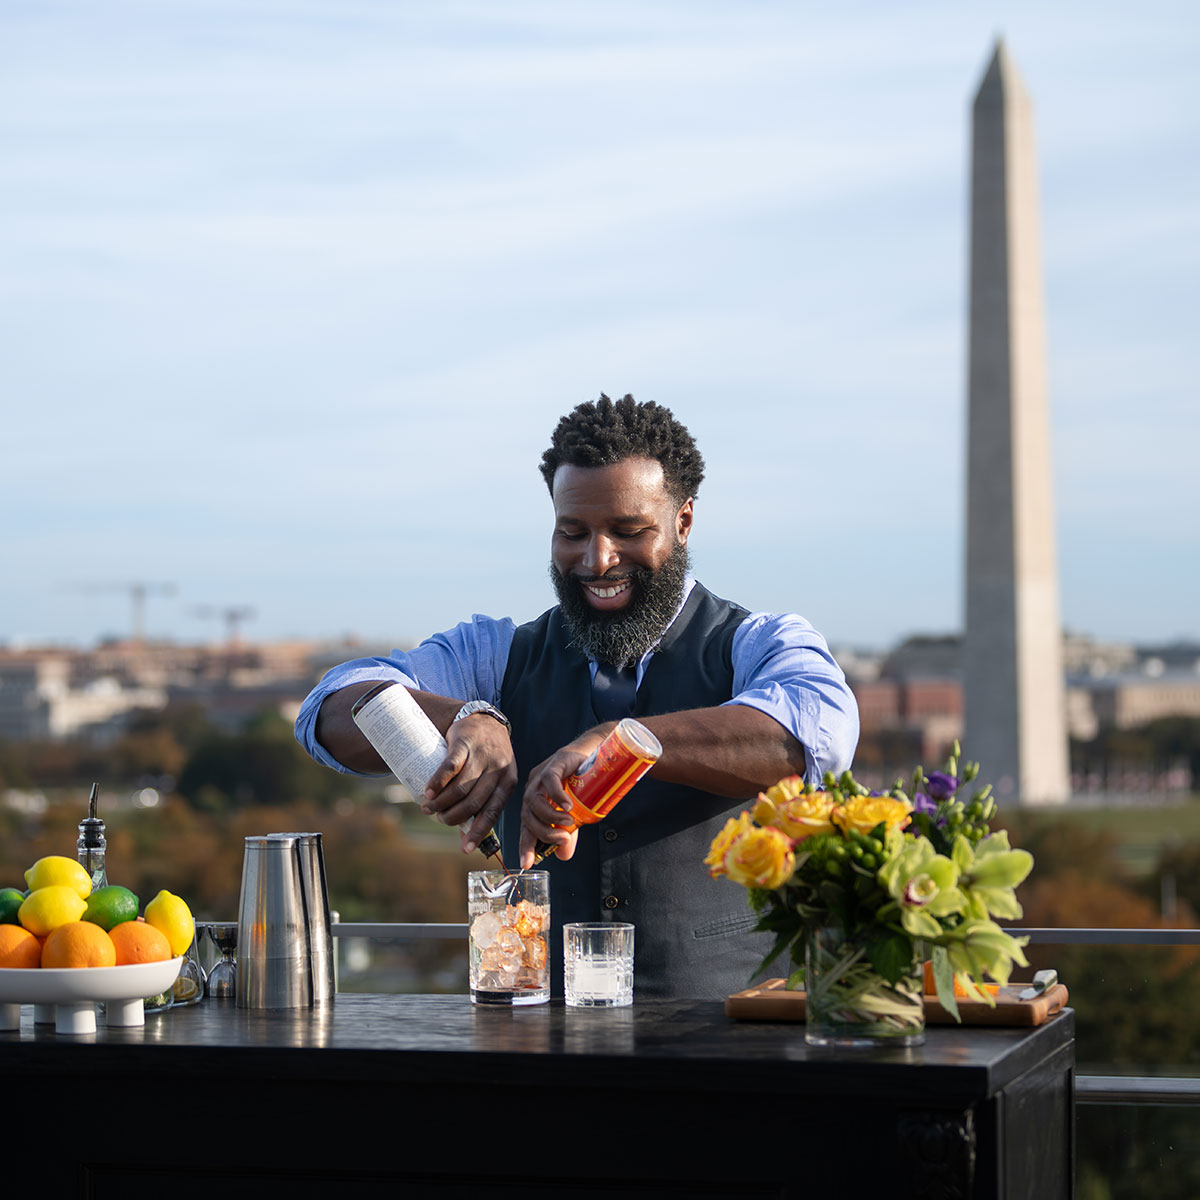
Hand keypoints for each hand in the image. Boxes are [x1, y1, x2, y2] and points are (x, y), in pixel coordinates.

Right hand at [421, 714, 516, 853]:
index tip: (465, 850)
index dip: (478, 832)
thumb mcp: (494, 781)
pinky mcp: (465, 743)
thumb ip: (482, 808)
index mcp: (508, 782)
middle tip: (439, 819)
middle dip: (453, 817)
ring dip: (442, 803)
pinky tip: (428, 792)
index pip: (493, 812)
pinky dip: (437, 783)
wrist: (484, 720)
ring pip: (461, 787)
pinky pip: (450, 767)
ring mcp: (481, 755)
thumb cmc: (488, 759)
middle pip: (474, 802)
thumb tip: (465, 844)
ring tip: (429, 808)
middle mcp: (498, 769)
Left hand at [518, 725, 611, 867]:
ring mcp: (542, 775)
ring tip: (569, 822)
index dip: (525, 845)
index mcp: (536, 803)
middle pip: (527, 815)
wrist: (596, 753)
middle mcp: (534, 790)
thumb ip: (568, 834)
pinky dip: (557, 796)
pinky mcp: (555, 763)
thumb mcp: (576, 814)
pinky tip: (568, 806)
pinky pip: (549, 781)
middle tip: (563, 839)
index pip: (526, 826)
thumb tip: (563, 856)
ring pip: (534, 800)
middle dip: (543, 832)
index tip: (526, 864)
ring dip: (550, 817)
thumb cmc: (583, 782)